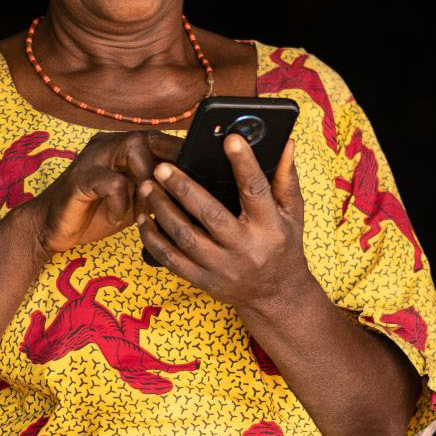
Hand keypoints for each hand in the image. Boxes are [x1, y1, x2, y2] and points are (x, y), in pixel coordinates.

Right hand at [28, 131, 181, 254]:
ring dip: (146, 180)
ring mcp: (92, 158)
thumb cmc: (95, 213)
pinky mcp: (80, 178)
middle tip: (174, 193)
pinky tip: (117, 218)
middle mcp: (107, 145)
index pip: (158, 139)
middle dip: (167, 164)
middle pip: (148, 137)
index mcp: (120, 148)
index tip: (200, 173)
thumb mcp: (134, 199)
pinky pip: (112, 181)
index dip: (180, 153)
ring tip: (144, 206)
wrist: (51, 228)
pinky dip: (121, 202)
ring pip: (132, 149)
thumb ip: (156, 189)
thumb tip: (193, 189)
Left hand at [137, 134, 312, 311]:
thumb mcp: (292, 214)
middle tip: (162, 167)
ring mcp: (222, 268)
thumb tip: (286, 142)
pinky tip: (142, 220)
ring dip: (162, 211)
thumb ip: (286, 178)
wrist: (276, 296)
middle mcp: (246, 249)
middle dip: (184, 189)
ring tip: (147, 187)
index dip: (244, 164)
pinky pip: (172, 260)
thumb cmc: (283, 246)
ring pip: (185, 238)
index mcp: (269, 227)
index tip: (230, 139)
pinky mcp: (204, 281)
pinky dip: (153, 239)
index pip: (256, 191)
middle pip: (211, 215)